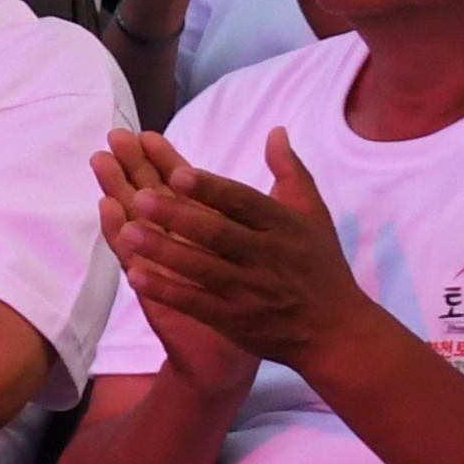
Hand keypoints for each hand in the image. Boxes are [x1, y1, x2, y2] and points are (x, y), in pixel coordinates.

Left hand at [109, 126, 376, 379]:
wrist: (336, 332)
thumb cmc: (321, 267)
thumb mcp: (314, 216)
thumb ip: (290, 172)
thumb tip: (275, 130)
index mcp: (283, 226)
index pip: (244, 203)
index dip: (212, 189)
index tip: (177, 173)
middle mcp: (266, 257)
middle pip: (217, 234)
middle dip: (178, 216)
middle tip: (139, 196)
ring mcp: (249, 291)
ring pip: (201, 268)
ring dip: (163, 251)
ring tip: (127, 231)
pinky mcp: (235, 320)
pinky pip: (195, 303)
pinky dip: (166, 290)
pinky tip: (135, 275)